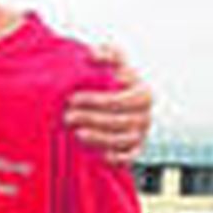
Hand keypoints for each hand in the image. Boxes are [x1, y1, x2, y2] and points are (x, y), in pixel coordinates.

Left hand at [65, 44, 152, 160]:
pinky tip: (102, 156)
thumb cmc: (111, 86)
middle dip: (93, 118)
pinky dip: (119, 158)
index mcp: (142, 92)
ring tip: (77, 134)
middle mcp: (145, 113)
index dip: (97, 99)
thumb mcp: (113, 67)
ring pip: (124, 138)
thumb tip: (94, 53)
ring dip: (100, 137)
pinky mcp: (135, 149)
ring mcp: (141, 132)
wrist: (114, 109)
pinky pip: (131, 156)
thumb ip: (109, 55)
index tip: (72, 98)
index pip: (123, 97)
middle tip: (68, 116)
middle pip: (122, 119)